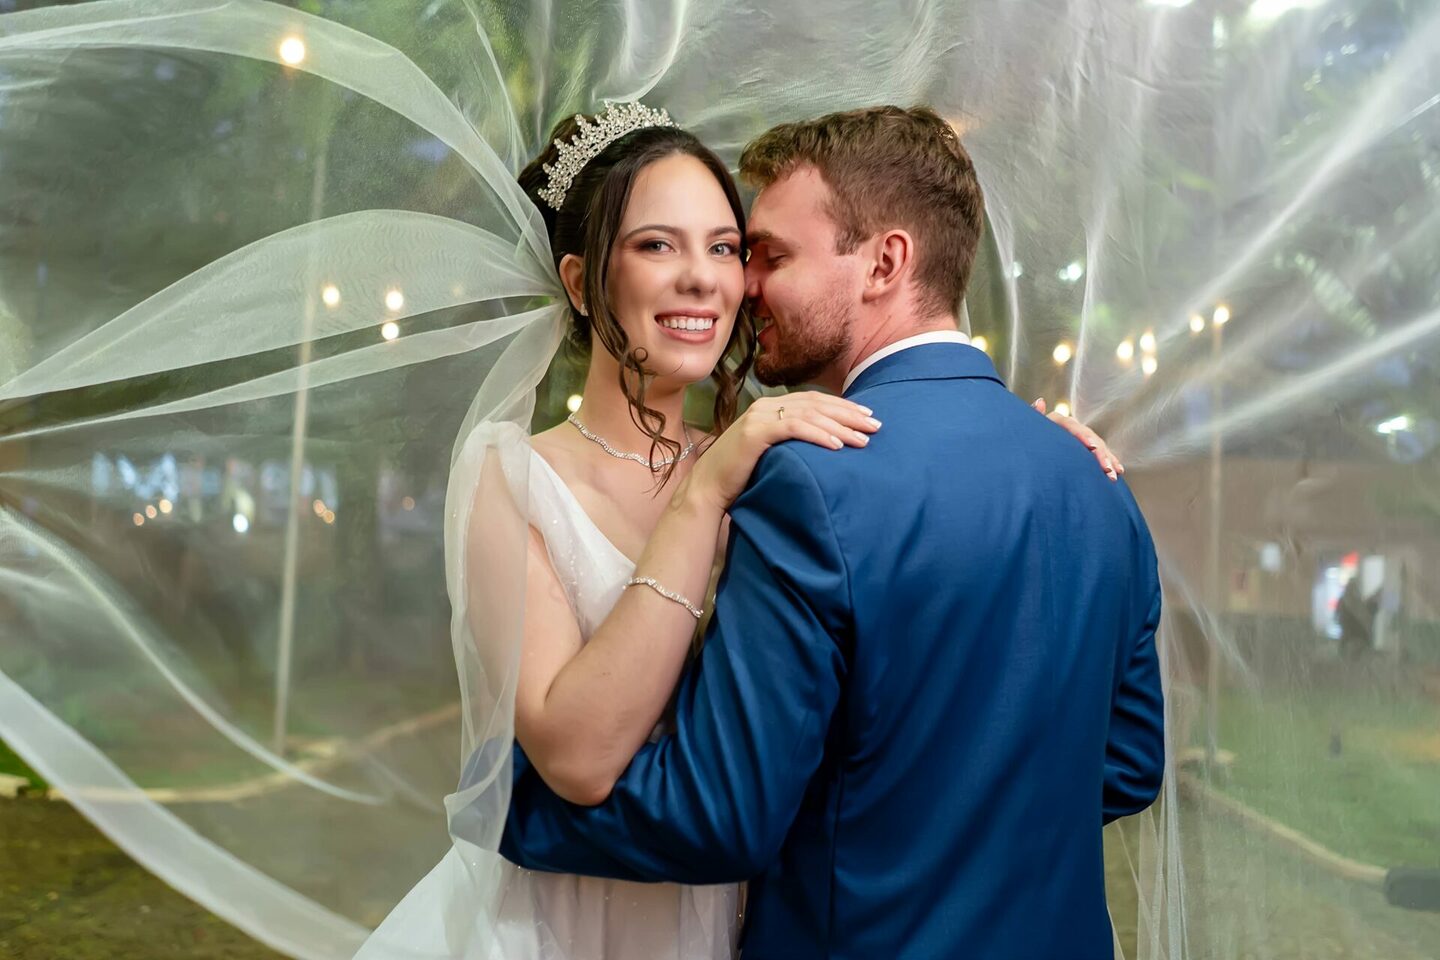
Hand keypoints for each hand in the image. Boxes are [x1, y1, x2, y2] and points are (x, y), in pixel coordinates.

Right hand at [685, 393, 880, 510]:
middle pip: (817, 404)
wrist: (708, 487)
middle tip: (876, 425)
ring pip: (809, 414)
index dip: (844, 406)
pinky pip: (794, 428)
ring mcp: (759, 417)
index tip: (868, 415)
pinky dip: (818, 434)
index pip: (815, 400)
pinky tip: (836, 445)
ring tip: (862, 439)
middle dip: (850, 414)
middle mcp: (766, 405)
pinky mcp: (755, 432)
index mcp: (771, 406)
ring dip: (840, 426)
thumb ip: (792, 440)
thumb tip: (826, 442)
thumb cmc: (742, 474)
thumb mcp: (772, 451)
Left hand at [1032, 398, 1123, 480]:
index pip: (1073, 427)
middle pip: (1090, 438)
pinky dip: (1109, 461)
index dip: (1083, 436)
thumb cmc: (1025, 438)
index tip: (1092, 447)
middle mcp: (1071, 428)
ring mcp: (1079, 438)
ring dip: (1108, 459)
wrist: (1027, 449)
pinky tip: (1118, 470)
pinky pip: (1100, 454)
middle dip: (1100, 454)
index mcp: (1057, 421)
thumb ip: (1033, 417)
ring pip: (1098, 446)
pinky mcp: (1084, 449)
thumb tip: (1040, 402)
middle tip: (1107, 469)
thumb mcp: (1027, 429)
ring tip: (1113, 475)